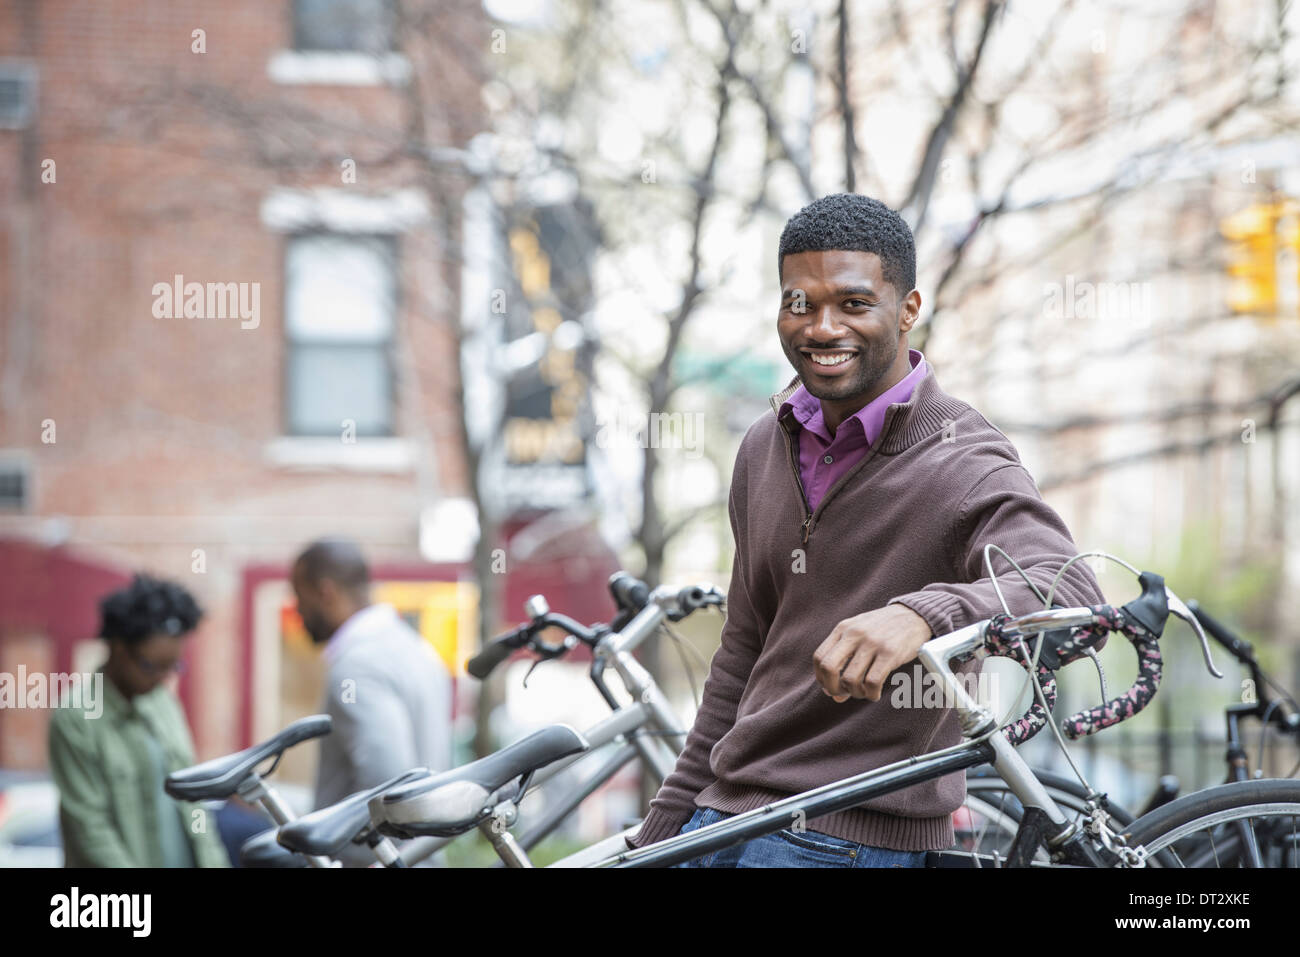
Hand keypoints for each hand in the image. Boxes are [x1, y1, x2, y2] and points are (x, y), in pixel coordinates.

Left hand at [813, 604, 931, 701]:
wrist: (914, 614)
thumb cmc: (883, 629)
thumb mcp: (859, 635)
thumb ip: (844, 660)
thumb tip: (833, 695)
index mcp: (843, 628)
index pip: (819, 657)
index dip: (821, 677)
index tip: (830, 686)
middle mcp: (855, 634)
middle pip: (829, 668)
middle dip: (832, 688)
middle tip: (842, 694)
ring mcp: (872, 643)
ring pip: (850, 679)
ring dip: (855, 693)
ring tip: (863, 692)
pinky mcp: (890, 653)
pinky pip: (872, 682)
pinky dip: (871, 694)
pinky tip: (875, 693)